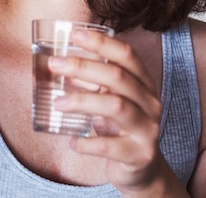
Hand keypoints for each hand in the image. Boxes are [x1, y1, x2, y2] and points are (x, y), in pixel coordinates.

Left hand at [48, 31, 181, 194]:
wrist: (143, 169)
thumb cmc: (120, 127)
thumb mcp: (112, 99)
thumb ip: (94, 82)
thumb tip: (60, 63)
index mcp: (144, 84)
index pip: (127, 55)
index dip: (102, 43)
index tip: (75, 34)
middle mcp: (150, 103)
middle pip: (118, 77)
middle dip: (83, 67)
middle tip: (54, 64)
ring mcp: (148, 129)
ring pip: (116, 106)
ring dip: (82, 102)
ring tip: (57, 103)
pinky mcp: (139, 155)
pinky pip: (111, 147)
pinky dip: (88, 144)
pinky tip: (71, 142)